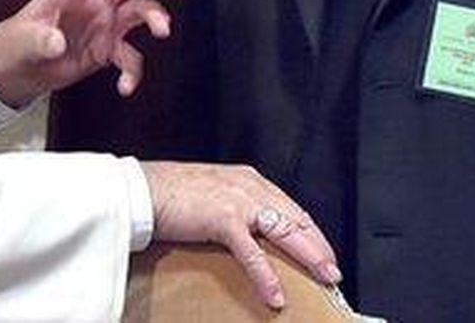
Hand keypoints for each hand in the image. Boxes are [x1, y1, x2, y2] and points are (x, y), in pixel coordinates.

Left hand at [0, 0, 183, 106]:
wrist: (18, 70)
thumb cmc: (16, 43)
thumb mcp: (22, 42)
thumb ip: (39, 40)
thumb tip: (55, 42)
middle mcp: (94, 1)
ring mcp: (104, 23)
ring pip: (141, 9)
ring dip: (156, 17)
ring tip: (162, 32)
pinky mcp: (108, 48)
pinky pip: (131, 56)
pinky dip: (133, 72)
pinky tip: (125, 86)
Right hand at [139, 161, 340, 310]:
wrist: (141, 189)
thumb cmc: (169, 193)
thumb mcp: (211, 193)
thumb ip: (234, 207)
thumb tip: (248, 233)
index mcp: (248, 180)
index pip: (290, 207)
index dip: (310, 231)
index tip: (322, 250)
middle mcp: (249, 186)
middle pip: (295, 219)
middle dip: (318, 246)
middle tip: (333, 269)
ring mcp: (238, 201)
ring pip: (285, 232)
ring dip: (308, 257)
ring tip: (324, 277)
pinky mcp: (223, 219)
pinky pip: (252, 254)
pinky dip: (267, 276)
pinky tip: (276, 295)